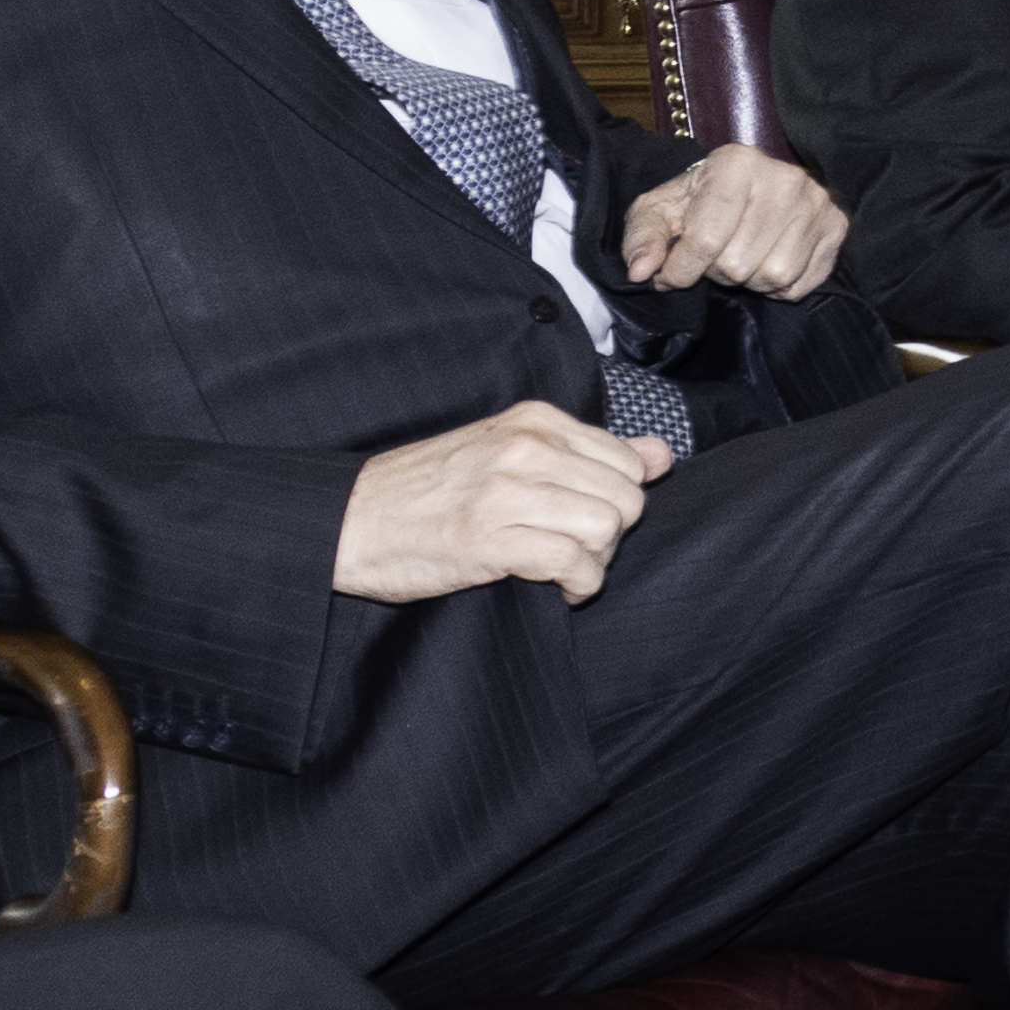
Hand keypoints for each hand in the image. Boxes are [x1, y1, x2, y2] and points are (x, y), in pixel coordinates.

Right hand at [337, 400, 671, 601]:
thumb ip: (586, 452)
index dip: (616, 500)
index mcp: (533, 422)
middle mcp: (525, 448)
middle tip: (575, 549)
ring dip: (596, 561)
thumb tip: (661, 454)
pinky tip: (559, 587)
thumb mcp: (507, 452)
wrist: (347, 520)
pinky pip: (574, 562)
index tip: (583, 518)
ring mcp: (507, 491)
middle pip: (626, 497)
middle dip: (612, 534)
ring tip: (564, 568)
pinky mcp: (490, 538)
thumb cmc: (426, 492)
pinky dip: (580, 583)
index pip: (628, 461)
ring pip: (607, 527)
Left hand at [618, 143, 844, 298]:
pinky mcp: (837, 229)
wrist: (747, 189)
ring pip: (772, 276)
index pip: (707, 238)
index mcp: (736, 163)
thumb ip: (644, 237)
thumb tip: (642, 270)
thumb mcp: (659, 210)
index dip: (681, 269)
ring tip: (740, 257)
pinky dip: (776, 287)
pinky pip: (799, 285)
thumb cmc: (698, 200)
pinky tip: (766, 261)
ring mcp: (818, 204)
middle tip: (712, 255)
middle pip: (737, 263)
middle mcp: (785, 178)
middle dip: (714, 272)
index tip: (669, 274)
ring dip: (747, 280)